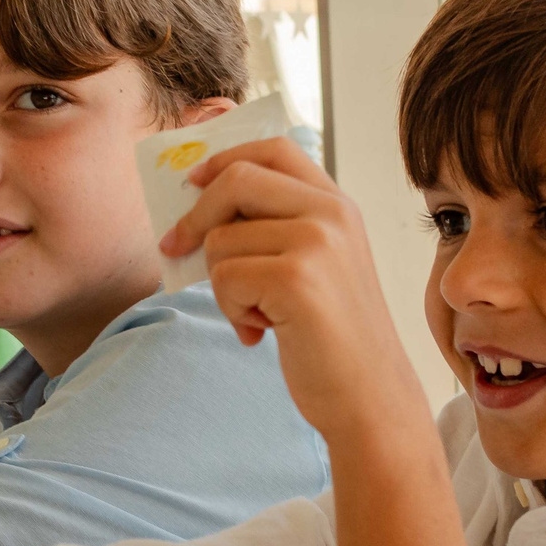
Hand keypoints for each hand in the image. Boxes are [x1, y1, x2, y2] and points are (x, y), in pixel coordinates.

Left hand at [159, 136, 429, 442]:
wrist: (370, 397)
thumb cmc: (334, 339)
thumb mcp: (316, 267)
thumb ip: (276, 230)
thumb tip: (198, 207)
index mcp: (339, 205)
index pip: (274, 149)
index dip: (224, 158)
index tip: (191, 182)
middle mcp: (333, 214)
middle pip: (236, 180)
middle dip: (195, 216)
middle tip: (176, 248)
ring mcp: (318, 242)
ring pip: (221, 238)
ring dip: (222, 284)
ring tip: (256, 315)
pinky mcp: (297, 278)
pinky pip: (224, 276)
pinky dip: (230, 310)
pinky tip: (260, 332)